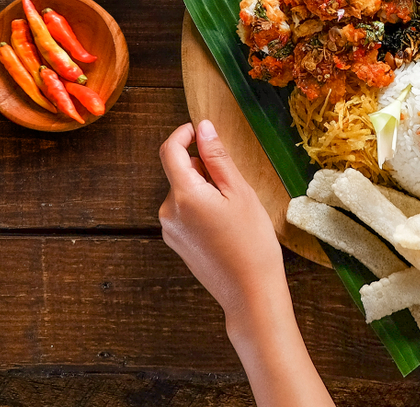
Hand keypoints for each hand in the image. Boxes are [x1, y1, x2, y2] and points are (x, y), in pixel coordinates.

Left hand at [158, 120, 282, 319]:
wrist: (249, 292)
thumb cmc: (251, 241)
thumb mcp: (240, 192)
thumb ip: (218, 158)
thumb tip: (204, 128)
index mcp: (183, 195)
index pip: (170, 151)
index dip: (183, 134)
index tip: (200, 129)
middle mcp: (168, 211)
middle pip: (180, 173)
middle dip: (204, 168)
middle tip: (236, 184)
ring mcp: (170, 230)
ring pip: (184, 193)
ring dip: (205, 189)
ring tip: (235, 209)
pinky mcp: (177, 243)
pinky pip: (185, 212)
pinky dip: (202, 207)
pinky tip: (226, 225)